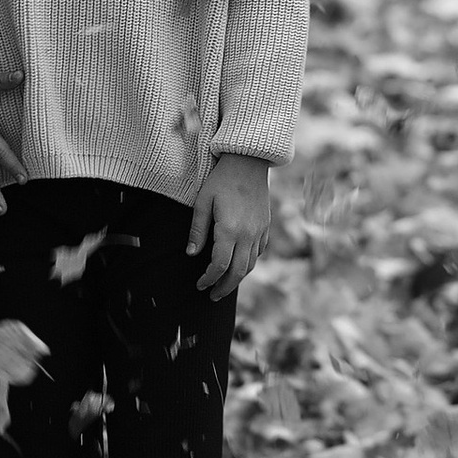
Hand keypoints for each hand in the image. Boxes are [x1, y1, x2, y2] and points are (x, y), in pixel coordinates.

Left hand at [187, 154, 272, 296]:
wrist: (249, 162)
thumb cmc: (221, 179)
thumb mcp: (202, 201)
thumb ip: (197, 230)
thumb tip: (191, 254)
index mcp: (229, 230)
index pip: (219, 265)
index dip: (209, 279)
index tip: (199, 285)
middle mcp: (248, 235)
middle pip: (237, 272)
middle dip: (224, 288)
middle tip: (212, 296)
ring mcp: (259, 231)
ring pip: (250, 265)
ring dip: (237, 279)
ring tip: (224, 285)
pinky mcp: (266, 226)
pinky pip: (259, 252)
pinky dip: (248, 263)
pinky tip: (239, 265)